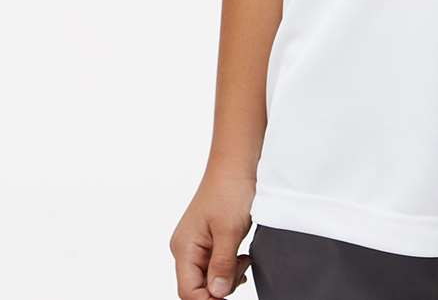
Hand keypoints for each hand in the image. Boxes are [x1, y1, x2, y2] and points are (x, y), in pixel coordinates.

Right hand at [170, 163, 255, 298]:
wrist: (237, 161)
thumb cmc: (231, 188)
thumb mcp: (230, 230)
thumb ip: (222, 265)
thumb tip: (217, 294)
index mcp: (184, 247)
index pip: (189, 291)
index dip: (209, 299)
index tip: (231, 292)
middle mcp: (186, 248)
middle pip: (198, 287)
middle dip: (221, 286)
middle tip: (242, 268)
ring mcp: (196, 243)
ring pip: (208, 277)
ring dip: (228, 276)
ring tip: (244, 259)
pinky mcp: (209, 239)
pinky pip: (215, 264)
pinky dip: (229, 266)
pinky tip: (242, 257)